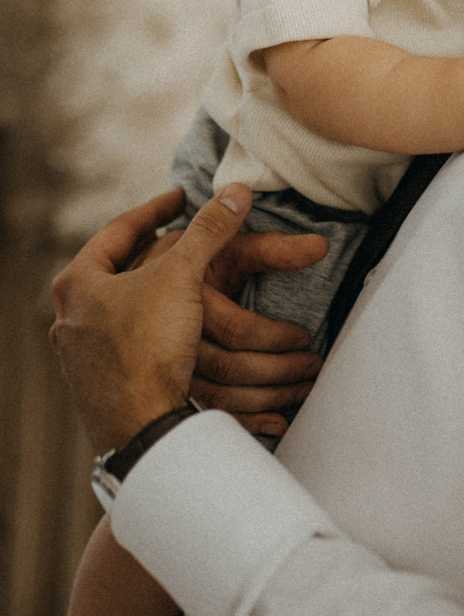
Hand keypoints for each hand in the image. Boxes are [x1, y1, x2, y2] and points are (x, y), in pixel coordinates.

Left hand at [50, 184, 256, 452]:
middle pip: (118, 267)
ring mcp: (81, 354)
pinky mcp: (98, 382)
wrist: (139, 428)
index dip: (155, 209)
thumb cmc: (148, 346)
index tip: (181, 197)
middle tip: (184, 231)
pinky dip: (154, 321)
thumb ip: (209, 231)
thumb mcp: (181, 276)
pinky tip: (178, 322)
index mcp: (78, 283)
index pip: (119, 230)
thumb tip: (237, 192)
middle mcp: (70, 317)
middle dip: (154, 249)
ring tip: (185, 273)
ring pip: (123, 304)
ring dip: (155, 287)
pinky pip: (129, 336)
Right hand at [129, 222, 327, 440]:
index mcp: (188, 299)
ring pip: (223, 397)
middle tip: (313, 366)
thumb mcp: (232, 249)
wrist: (144, 291)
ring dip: (270, 399)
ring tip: (303, 390)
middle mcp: (173, 339)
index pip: (238, 329)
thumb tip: (322, 245)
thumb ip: (274, 247)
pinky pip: (210, 415)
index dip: (276, 336)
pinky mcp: (170, 391)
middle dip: (281, 370)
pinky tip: (276, 423)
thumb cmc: (199, 266)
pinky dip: (247, 422)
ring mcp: (168, 371)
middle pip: (232, 368)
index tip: (305, 337)